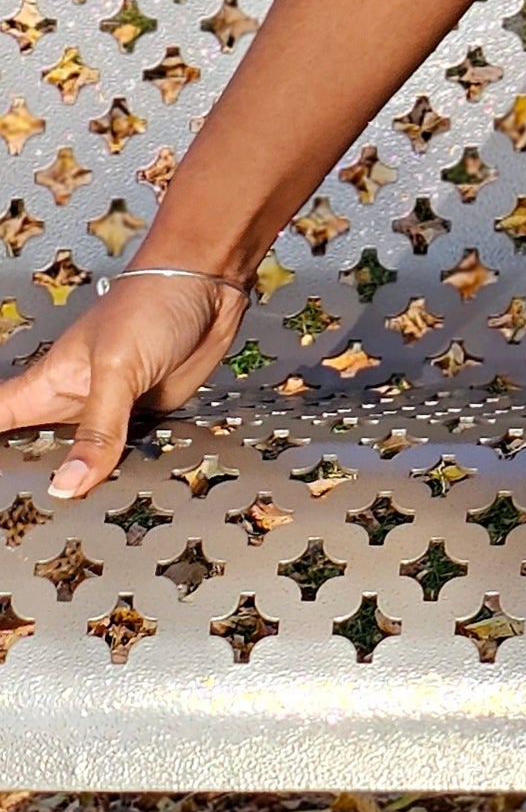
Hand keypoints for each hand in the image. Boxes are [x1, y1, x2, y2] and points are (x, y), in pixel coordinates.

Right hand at [0, 273, 250, 499]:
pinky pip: (129, 457)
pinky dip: (127, 475)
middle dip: (35, 484)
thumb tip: (67, 485)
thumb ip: (97, 428)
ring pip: (85, 464)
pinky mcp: (145, 419)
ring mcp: (111, 413)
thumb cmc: (152, 301)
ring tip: (76, 526)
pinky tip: (128, 499)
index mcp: (47, 385)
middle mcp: (73, 403)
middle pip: (38, 454)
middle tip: (28, 523)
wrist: (210, 285)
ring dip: (86, 487)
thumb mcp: (117, 366)